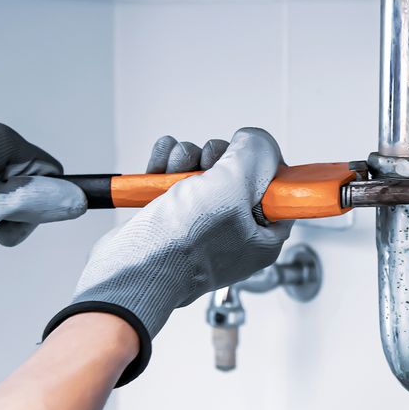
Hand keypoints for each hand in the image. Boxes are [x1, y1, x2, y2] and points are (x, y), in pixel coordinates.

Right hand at [47, 128, 291, 384]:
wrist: (130, 270)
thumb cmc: (183, 245)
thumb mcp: (234, 188)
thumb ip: (255, 155)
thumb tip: (255, 139)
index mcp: (264, 235)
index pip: (278, 189)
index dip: (261, 165)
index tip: (244, 156)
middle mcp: (235, 231)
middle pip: (237, 173)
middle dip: (215, 158)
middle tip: (206, 166)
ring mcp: (201, 225)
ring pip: (202, 171)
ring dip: (186, 159)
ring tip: (173, 171)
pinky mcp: (171, 218)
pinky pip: (174, 178)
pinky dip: (165, 166)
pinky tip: (157, 168)